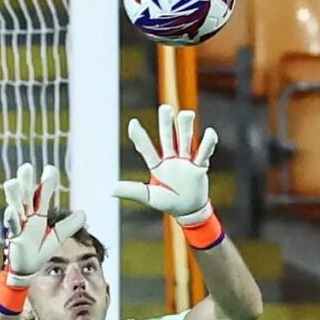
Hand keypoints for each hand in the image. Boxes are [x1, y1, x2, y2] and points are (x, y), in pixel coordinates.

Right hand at [1, 163, 85, 287]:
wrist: (29, 268)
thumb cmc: (40, 249)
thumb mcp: (57, 236)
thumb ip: (69, 226)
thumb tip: (83, 214)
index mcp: (38, 211)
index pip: (42, 192)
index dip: (46, 181)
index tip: (50, 169)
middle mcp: (27, 214)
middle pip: (25, 194)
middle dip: (25, 181)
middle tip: (26, 167)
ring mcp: (20, 224)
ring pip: (15, 205)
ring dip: (13, 194)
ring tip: (13, 182)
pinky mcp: (15, 236)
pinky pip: (12, 224)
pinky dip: (11, 217)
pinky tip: (11, 209)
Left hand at [113, 104, 218, 225]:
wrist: (188, 210)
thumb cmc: (168, 202)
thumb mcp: (149, 197)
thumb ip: (132, 191)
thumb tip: (110, 189)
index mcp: (157, 166)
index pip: (146, 149)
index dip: (140, 137)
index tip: (132, 123)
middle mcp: (171, 159)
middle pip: (167, 137)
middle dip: (166, 123)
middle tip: (165, 109)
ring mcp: (186, 161)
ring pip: (185, 139)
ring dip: (185, 127)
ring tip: (187, 114)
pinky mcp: (200, 166)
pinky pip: (204, 152)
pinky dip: (208, 142)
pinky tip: (209, 133)